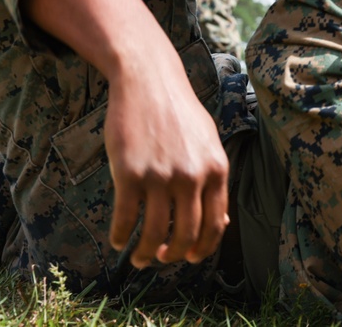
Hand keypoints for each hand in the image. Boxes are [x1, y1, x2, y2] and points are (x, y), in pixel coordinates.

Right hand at [105, 66, 228, 268]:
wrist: (149, 81)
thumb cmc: (179, 113)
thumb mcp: (209, 143)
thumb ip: (215, 180)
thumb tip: (222, 222)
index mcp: (217, 170)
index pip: (215, 224)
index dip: (203, 247)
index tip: (191, 256)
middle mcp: (192, 176)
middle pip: (186, 235)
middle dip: (173, 256)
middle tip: (161, 259)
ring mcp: (160, 176)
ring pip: (155, 233)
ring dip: (145, 254)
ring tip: (139, 259)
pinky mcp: (129, 174)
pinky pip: (126, 218)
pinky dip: (121, 236)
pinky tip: (118, 240)